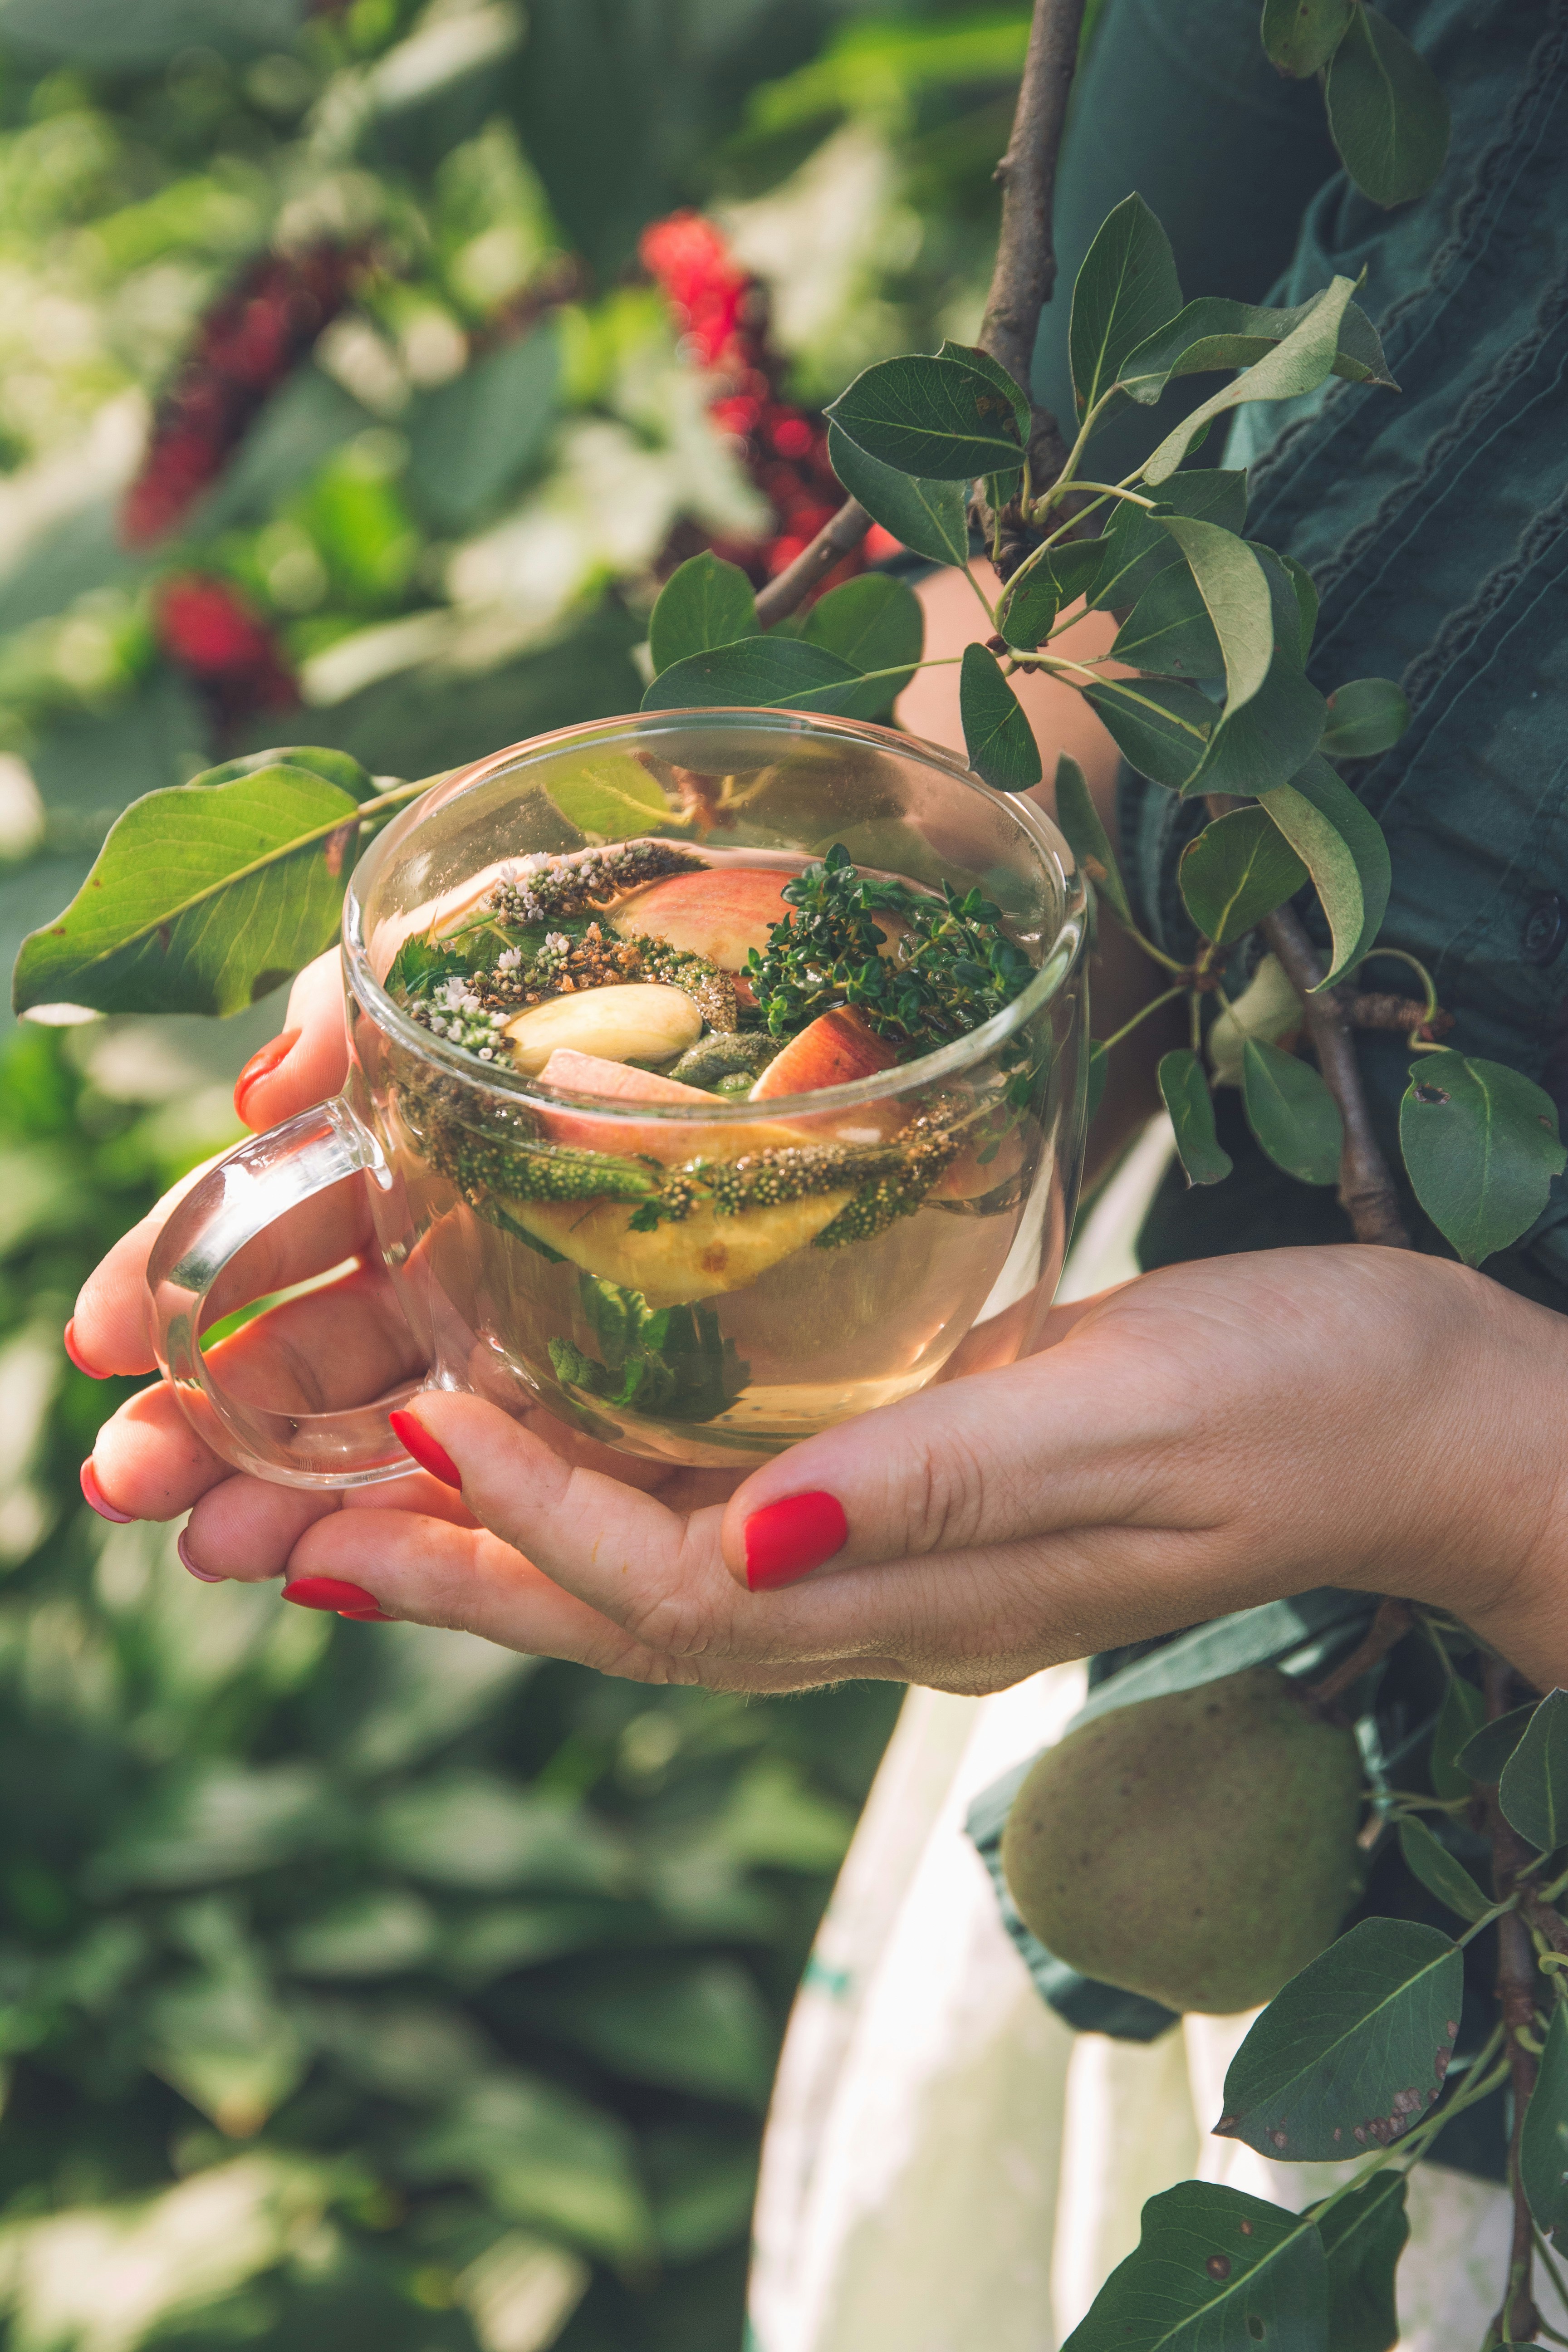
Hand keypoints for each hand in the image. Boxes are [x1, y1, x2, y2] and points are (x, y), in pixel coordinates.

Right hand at [72, 950, 742, 1577]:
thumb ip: (393, 989)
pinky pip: (573, 1486)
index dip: (196, 1276)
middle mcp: (520, 1246)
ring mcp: (602, 1330)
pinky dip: (473, 1520)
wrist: (920, 952)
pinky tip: (370, 1557)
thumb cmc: (737, 925)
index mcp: (468, 1139)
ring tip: (217, 1543)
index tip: (100, 1334)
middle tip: (128, 1475)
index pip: (306, 1225)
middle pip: (349, 1348)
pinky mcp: (711, 1399)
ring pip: (438, 1438)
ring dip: (320, 1492)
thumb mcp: (537, 924)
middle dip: (228, 1417)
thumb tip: (272, 1082)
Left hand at [107, 1238, 1567, 1694]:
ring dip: (508, 1548)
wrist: (1419, 1414)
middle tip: (290, 1536)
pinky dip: (612, 1489)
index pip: (683, 1590)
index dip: (542, 1520)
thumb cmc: (1304, 1397)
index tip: (423, 1418)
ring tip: (361, 1502)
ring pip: (659, 1577)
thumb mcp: (1130, 1419)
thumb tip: (753, 1539)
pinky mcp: (920, 1485)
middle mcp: (893, 1599)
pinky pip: (723, 1513)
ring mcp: (905, 1555)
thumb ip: (942, 1487)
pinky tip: (548, 1438)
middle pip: (629, 1621)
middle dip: (462, 1579)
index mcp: (933, 1594)